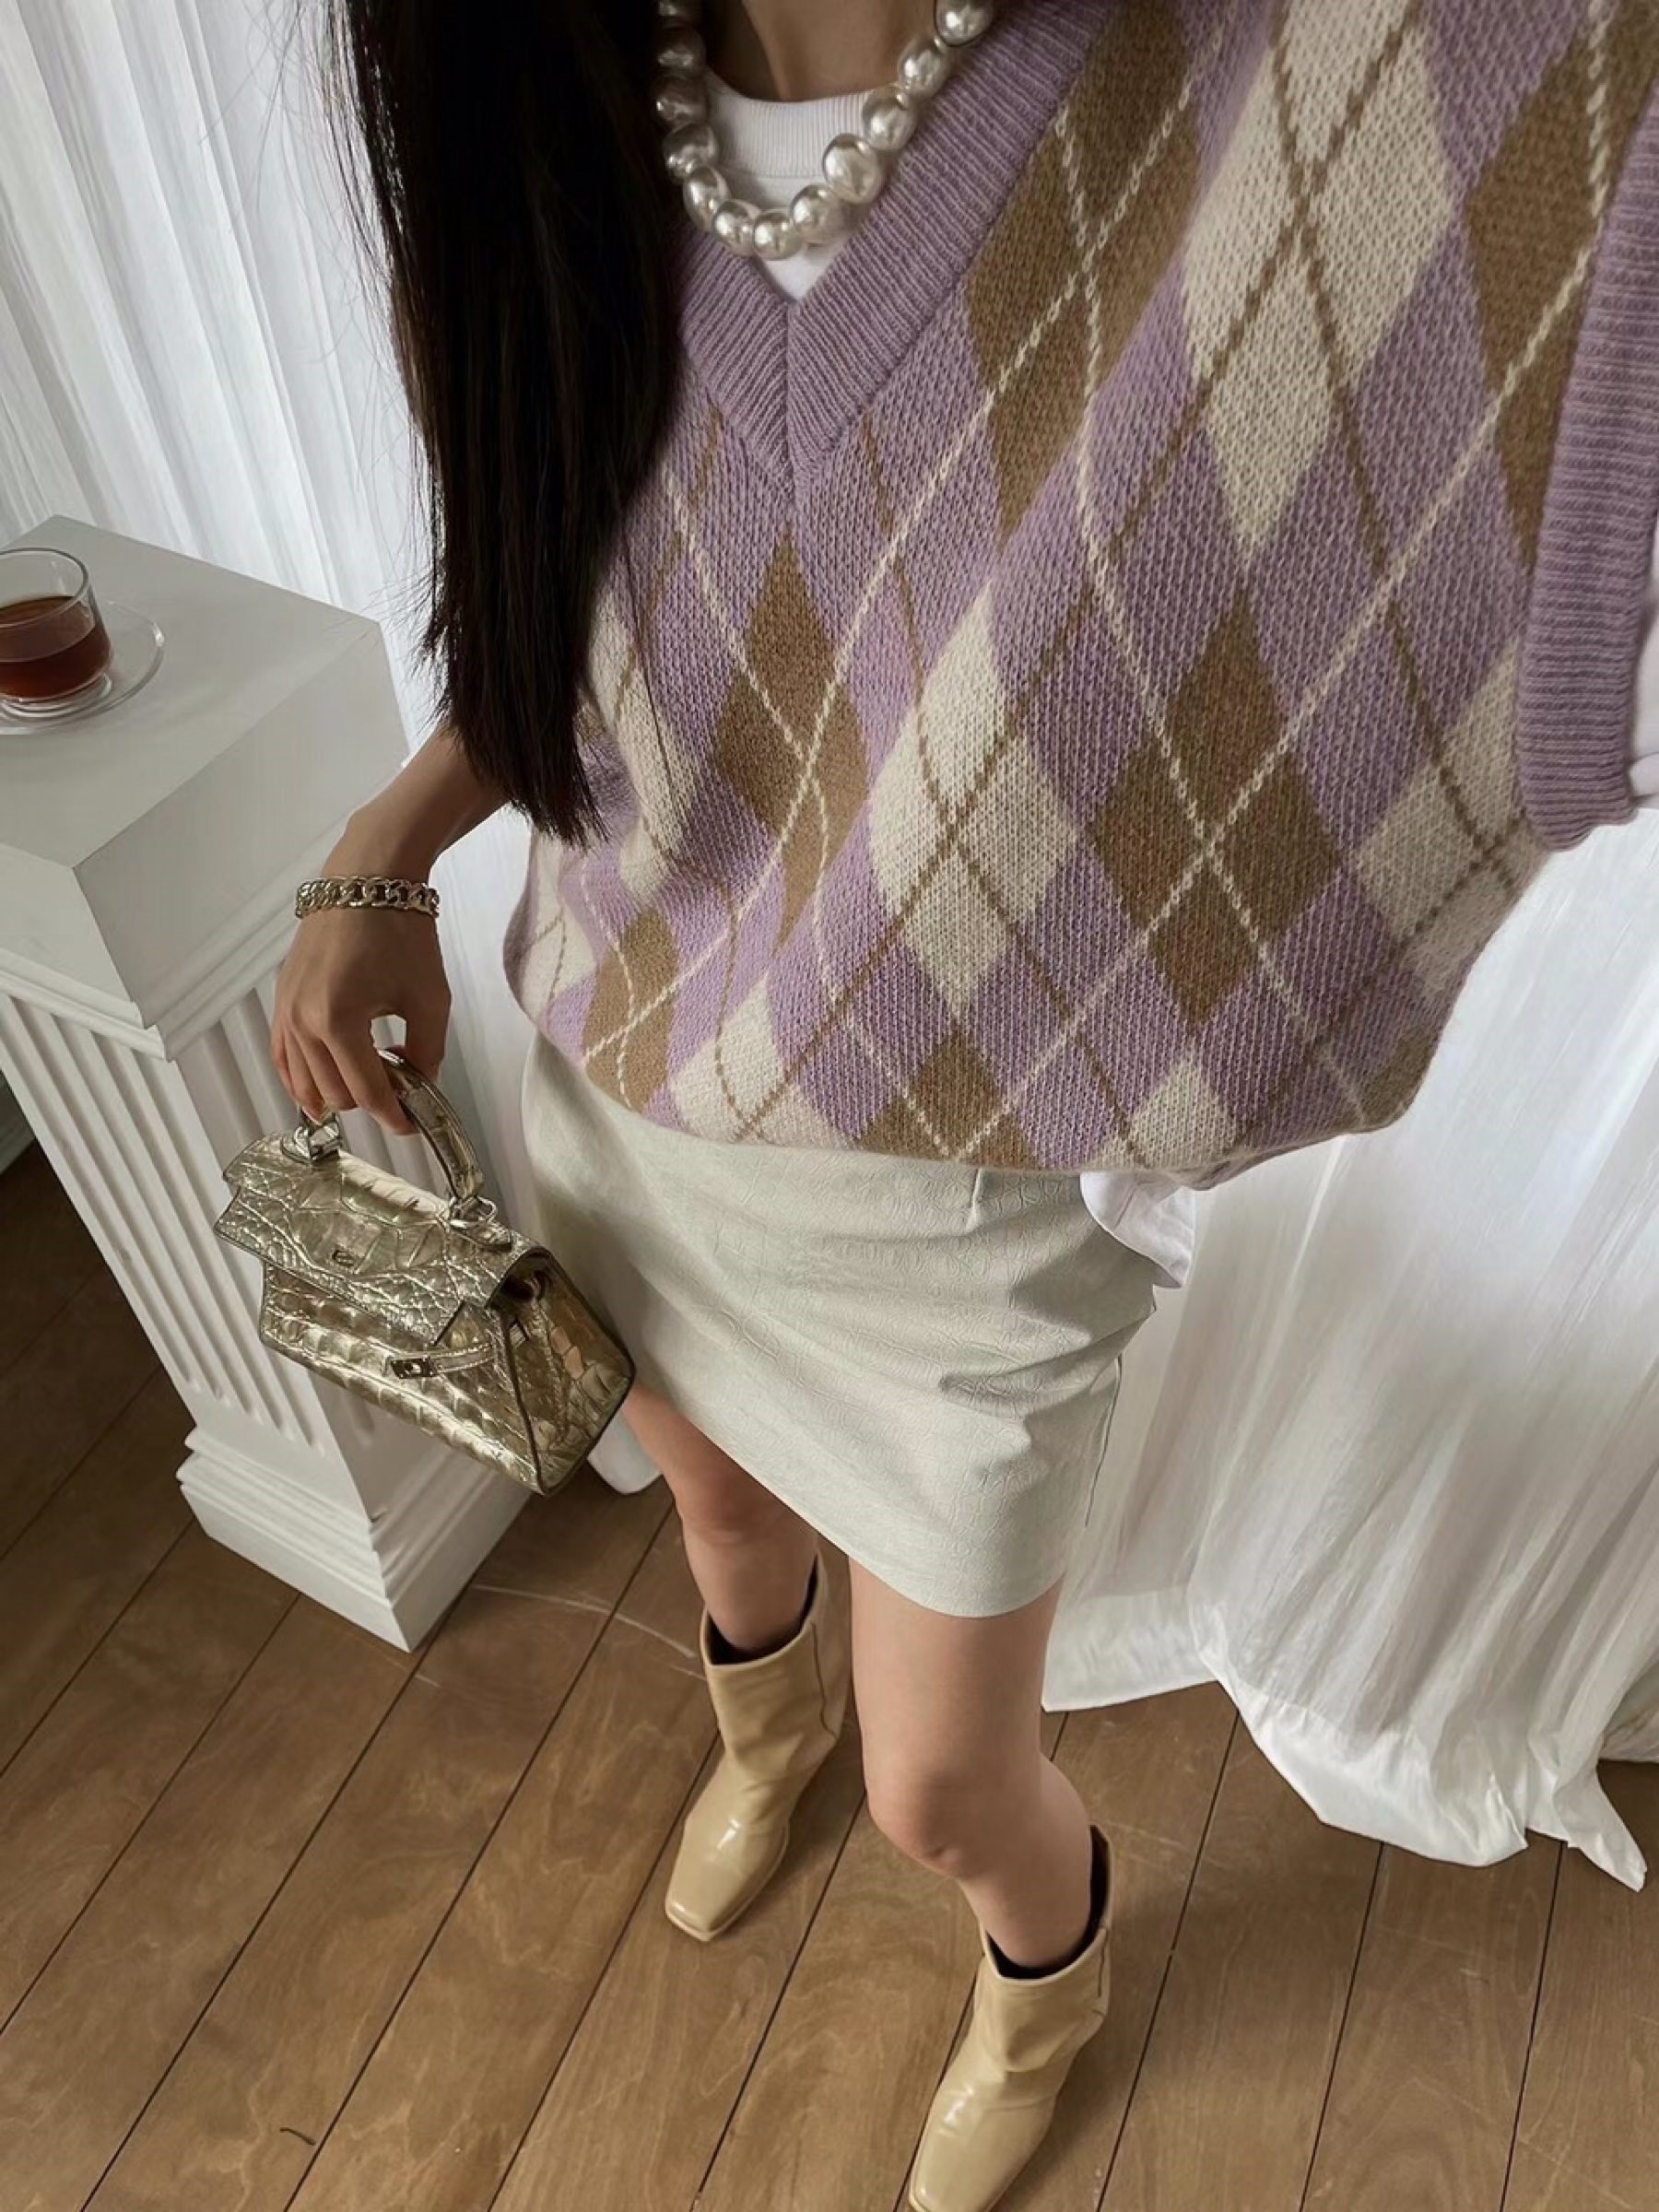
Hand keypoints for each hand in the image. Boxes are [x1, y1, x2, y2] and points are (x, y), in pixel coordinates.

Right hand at [272, 846, 450, 1135]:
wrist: (367, 884)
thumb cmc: (401, 932)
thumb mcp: (430, 998)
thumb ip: (428, 1052)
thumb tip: (422, 1087)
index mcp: (339, 1022)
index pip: (367, 1093)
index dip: (395, 1117)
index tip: (413, 1123)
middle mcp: (302, 1022)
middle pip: (335, 1095)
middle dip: (371, 1101)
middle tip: (401, 1090)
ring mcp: (285, 1012)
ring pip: (306, 1084)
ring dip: (339, 1093)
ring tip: (371, 1083)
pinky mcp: (280, 1002)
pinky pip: (283, 1059)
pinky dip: (302, 1080)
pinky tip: (324, 1087)